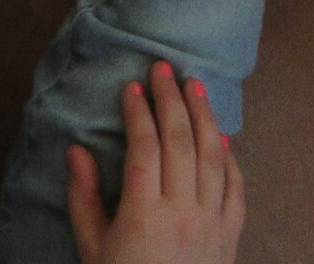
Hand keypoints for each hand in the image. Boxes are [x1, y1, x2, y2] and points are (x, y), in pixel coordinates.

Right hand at [66, 62, 244, 263]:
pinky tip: (223, 138)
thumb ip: (84, 199)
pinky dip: (231, 160)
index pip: (145, 148)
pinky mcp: (230, 239)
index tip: (132, 87)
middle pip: (181, 142)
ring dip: (205, 117)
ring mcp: (212, 226)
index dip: (139, 113)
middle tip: (164, 68)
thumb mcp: (92, 249)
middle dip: (172, 100)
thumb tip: (77, 151)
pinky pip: (236, 190)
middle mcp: (183, 214)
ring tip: (196, 86)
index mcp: (144, 216)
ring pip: (214, 157)